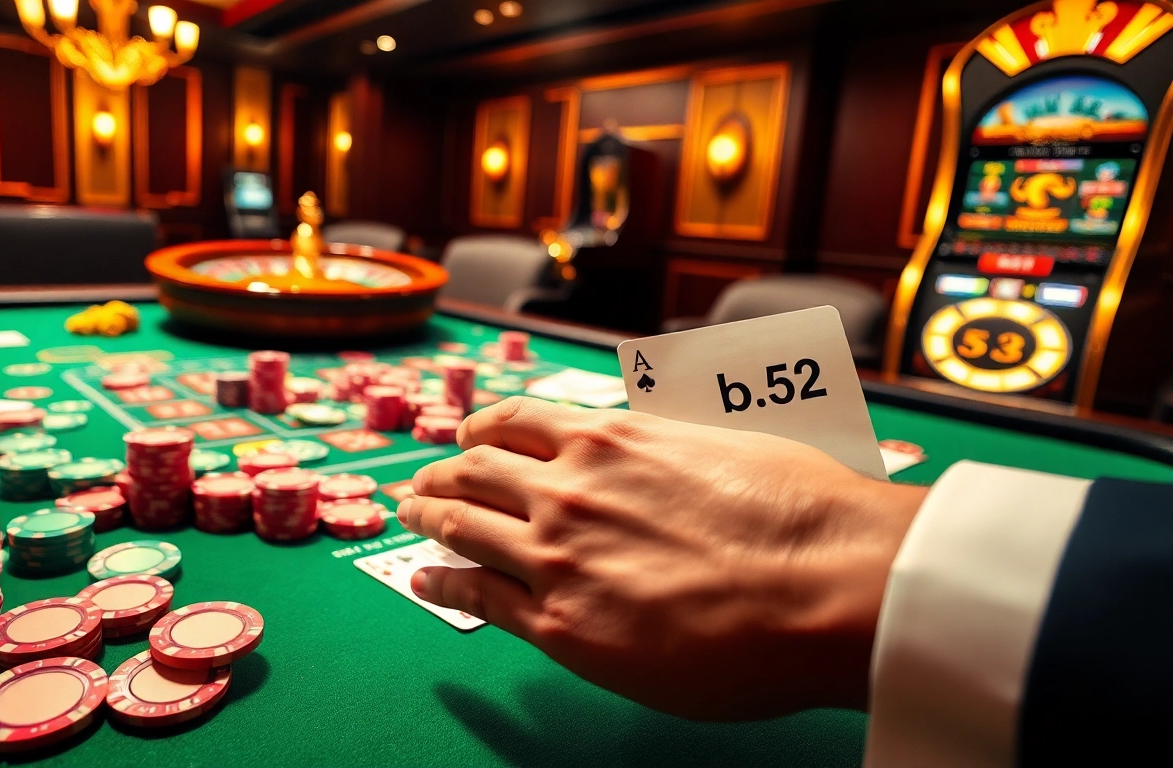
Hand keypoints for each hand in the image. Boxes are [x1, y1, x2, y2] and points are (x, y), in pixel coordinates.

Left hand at [397, 397, 925, 720]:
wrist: (826, 585)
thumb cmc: (802, 512)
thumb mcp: (733, 433)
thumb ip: (678, 429)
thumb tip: (668, 419)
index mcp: (611, 435)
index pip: (516, 421)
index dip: (481, 427)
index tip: (466, 436)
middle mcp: (569, 486)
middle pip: (474, 470)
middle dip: (442, 472)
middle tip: (424, 480)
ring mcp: (557, 555)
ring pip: (462, 526)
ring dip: (428, 517)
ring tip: (412, 517)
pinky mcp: (561, 624)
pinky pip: (477, 596)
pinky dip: (440, 582)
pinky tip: (424, 580)